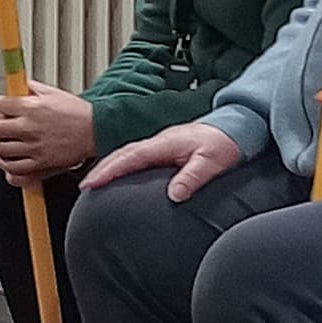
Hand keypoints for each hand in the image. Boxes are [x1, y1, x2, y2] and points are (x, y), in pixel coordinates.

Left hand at [0, 84, 98, 183]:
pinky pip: (15, 173)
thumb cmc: (78, 113)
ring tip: (1, 142)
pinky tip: (10, 162)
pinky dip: (8, 169)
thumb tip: (18, 85)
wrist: (97, 131)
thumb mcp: (53, 92)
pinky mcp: (41, 165)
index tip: (2, 107)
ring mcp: (33, 149)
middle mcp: (29, 129)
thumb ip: (31, 88)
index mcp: (30, 108)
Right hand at [86, 119, 242, 199]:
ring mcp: (160, 144)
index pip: (128, 157)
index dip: (107, 171)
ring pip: (127, 154)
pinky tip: (120, 174)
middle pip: (121, 154)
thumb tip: (174, 195)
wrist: (236, 127)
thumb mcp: (211, 162)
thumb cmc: (224, 143)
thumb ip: (192, 177)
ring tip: (95, 182)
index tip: (90, 184)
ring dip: (109, 166)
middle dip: (100, 170)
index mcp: (164, 144)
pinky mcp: (165, 149)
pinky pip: (136, 156)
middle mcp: (158, 142)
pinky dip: (122, 164)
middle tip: (84, 187)